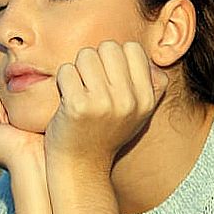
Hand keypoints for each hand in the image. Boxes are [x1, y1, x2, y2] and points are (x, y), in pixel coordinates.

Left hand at [44, 40, 169, 170]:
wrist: (80, 166)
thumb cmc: (105, 133)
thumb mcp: (139, 113)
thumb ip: (151, 84)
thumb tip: (150, 57)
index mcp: (146, 99)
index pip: (132, 49)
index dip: (115, 59)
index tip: (107, 80)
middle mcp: (129, 101)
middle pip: (108, 47)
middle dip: (95, 61)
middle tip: (90, 85)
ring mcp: (103, 103)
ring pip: (85, 55)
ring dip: (77, 70)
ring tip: (79, 92)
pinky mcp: (78, 106)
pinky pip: (66, 70)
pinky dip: (62, 82)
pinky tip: (66, 100)